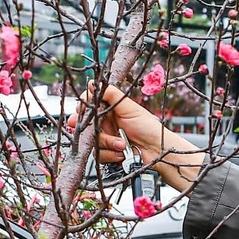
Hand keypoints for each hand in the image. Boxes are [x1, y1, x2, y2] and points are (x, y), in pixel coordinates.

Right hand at [78, 82, 203, 191]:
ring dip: (107, 143)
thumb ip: (110, 94)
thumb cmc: (149, 127)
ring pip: (92, 141)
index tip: (80, 111)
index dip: (83, 109)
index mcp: (110, 109)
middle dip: (87, 129)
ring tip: (121, 144)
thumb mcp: (129, 107)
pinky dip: (110, 155)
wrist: (158, 150)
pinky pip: (98, 155)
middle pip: (86, 125)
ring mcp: (106, 138)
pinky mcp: (108, 153)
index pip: (89, 105)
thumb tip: (93, 83)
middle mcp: (106, 123)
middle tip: (84, 128)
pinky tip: (121, 153)